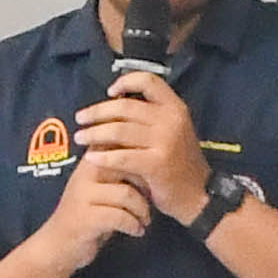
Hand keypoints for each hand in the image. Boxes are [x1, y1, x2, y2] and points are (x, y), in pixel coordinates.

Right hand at [30, 156, 158, 268]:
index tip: (153, 171)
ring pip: (127, 193)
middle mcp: (84, 174)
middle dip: (147, 183)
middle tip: (155, 197)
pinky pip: (120, 217)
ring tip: (145, 220)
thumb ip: (117, 170)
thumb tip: (149, 155)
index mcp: (90, 162)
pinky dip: (133, 225)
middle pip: (126, 164)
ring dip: (142, 210)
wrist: (57, 246)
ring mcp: (83, 195)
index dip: (140, 153)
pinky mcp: (85, 218)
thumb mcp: (99, 187)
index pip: (117, 142)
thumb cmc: (86, 216)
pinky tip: (137, 231)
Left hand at [70, 75, 212, 229]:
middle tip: (80, 118)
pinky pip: (122, 157)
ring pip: (119, 131)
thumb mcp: (170, 132)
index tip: (110, 91)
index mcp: (175, 108)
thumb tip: (112, 106)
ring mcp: (165, 141)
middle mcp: (171, 120)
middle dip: (98, 112)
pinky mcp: (156, 164)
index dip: (126, 81)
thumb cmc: (178, 163)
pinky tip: (91, 158)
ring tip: (80, 137)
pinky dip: (103, 157)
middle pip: (125, 107)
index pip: (149, 81)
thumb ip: (148, 117)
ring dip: (94, 133)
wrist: (197, 196)